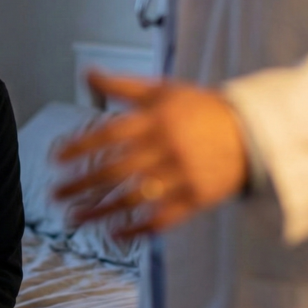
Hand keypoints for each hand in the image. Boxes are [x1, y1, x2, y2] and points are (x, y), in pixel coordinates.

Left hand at [54, 71, 248, 239]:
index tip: (56, 159)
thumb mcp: (164, 90)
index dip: (81, 145)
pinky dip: (138, 228)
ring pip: (134, 197)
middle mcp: (167, 147)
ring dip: (101, 210)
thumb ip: (123, 86)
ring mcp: (183, 175)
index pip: (110, 133)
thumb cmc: (200, 109)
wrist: (252, 132)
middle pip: (116, 169)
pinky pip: (163, 217)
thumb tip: (86, 73)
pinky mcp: (197, 198)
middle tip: (55, 194)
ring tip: (75, 218)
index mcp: (157, 119)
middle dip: (82, 183)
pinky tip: (114, 234)